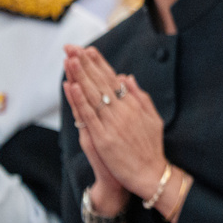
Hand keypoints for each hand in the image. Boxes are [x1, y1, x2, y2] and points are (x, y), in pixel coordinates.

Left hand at [64, 46, 165, 201]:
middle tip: (71, 47)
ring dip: (80, 76)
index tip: (88, 49)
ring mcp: (112, 124)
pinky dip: (80, 101)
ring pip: (93, 95)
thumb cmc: (151, 148)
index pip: (112, 79)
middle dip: (85, 64)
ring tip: (70, 59)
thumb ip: (139, 96)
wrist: (151, 174)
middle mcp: (123, 111)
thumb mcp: (152, 117)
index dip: (99, 63)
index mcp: (133, 105)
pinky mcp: (103, 139)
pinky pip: (89, 116)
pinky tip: (72, 86)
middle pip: (100, 82)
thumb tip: (126, 77)